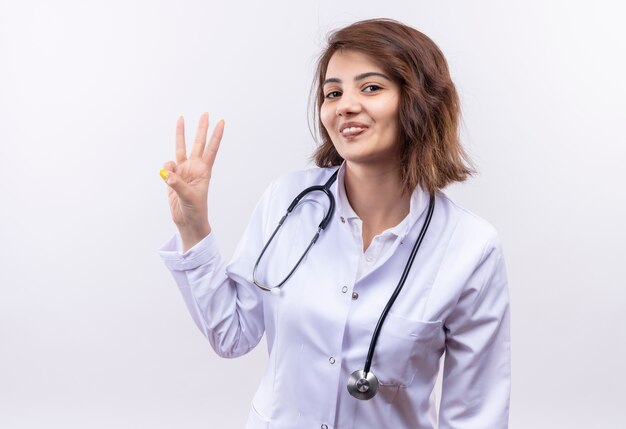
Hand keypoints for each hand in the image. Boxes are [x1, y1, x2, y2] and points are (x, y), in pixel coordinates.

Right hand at [160, 113, 224, 249]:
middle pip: (198, 143)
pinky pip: (167, 167)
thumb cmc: (195, 210)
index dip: (216, 136)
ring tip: (180, 118)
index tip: (221, 122)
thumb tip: (166, 173)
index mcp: (204, 171)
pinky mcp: (173, 177)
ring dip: (181, 134)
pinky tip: (166, 178)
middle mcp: (194, 168)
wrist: (187, 221)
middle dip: (201, 128)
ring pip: (181, 148)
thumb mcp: (189, 197)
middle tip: (206, 113)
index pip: (211, 149)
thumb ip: (177, 184)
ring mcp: (183, 171)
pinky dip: (165, 169)